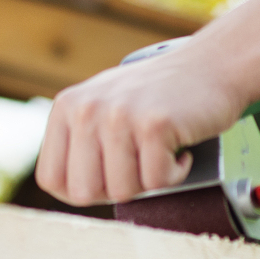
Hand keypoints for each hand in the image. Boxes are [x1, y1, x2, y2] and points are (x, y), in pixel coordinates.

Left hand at [35, 40, 243, 206]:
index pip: (51, 179)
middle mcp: (87, 109)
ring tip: (159, 151)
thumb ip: (78, 141)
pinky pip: (157, 182)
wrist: (208, 66)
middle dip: (115, 189)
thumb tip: (70, 192)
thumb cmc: (156, 97)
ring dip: (148, 182)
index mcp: (67, 107)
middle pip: (84, 192)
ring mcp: (119, 115)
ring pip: (122, 191)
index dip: (81, 189)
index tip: (108, 176)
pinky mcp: (154, 124)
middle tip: (138, 165)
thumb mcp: (103, 107)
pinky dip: (175, 174)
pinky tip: (178, 149)